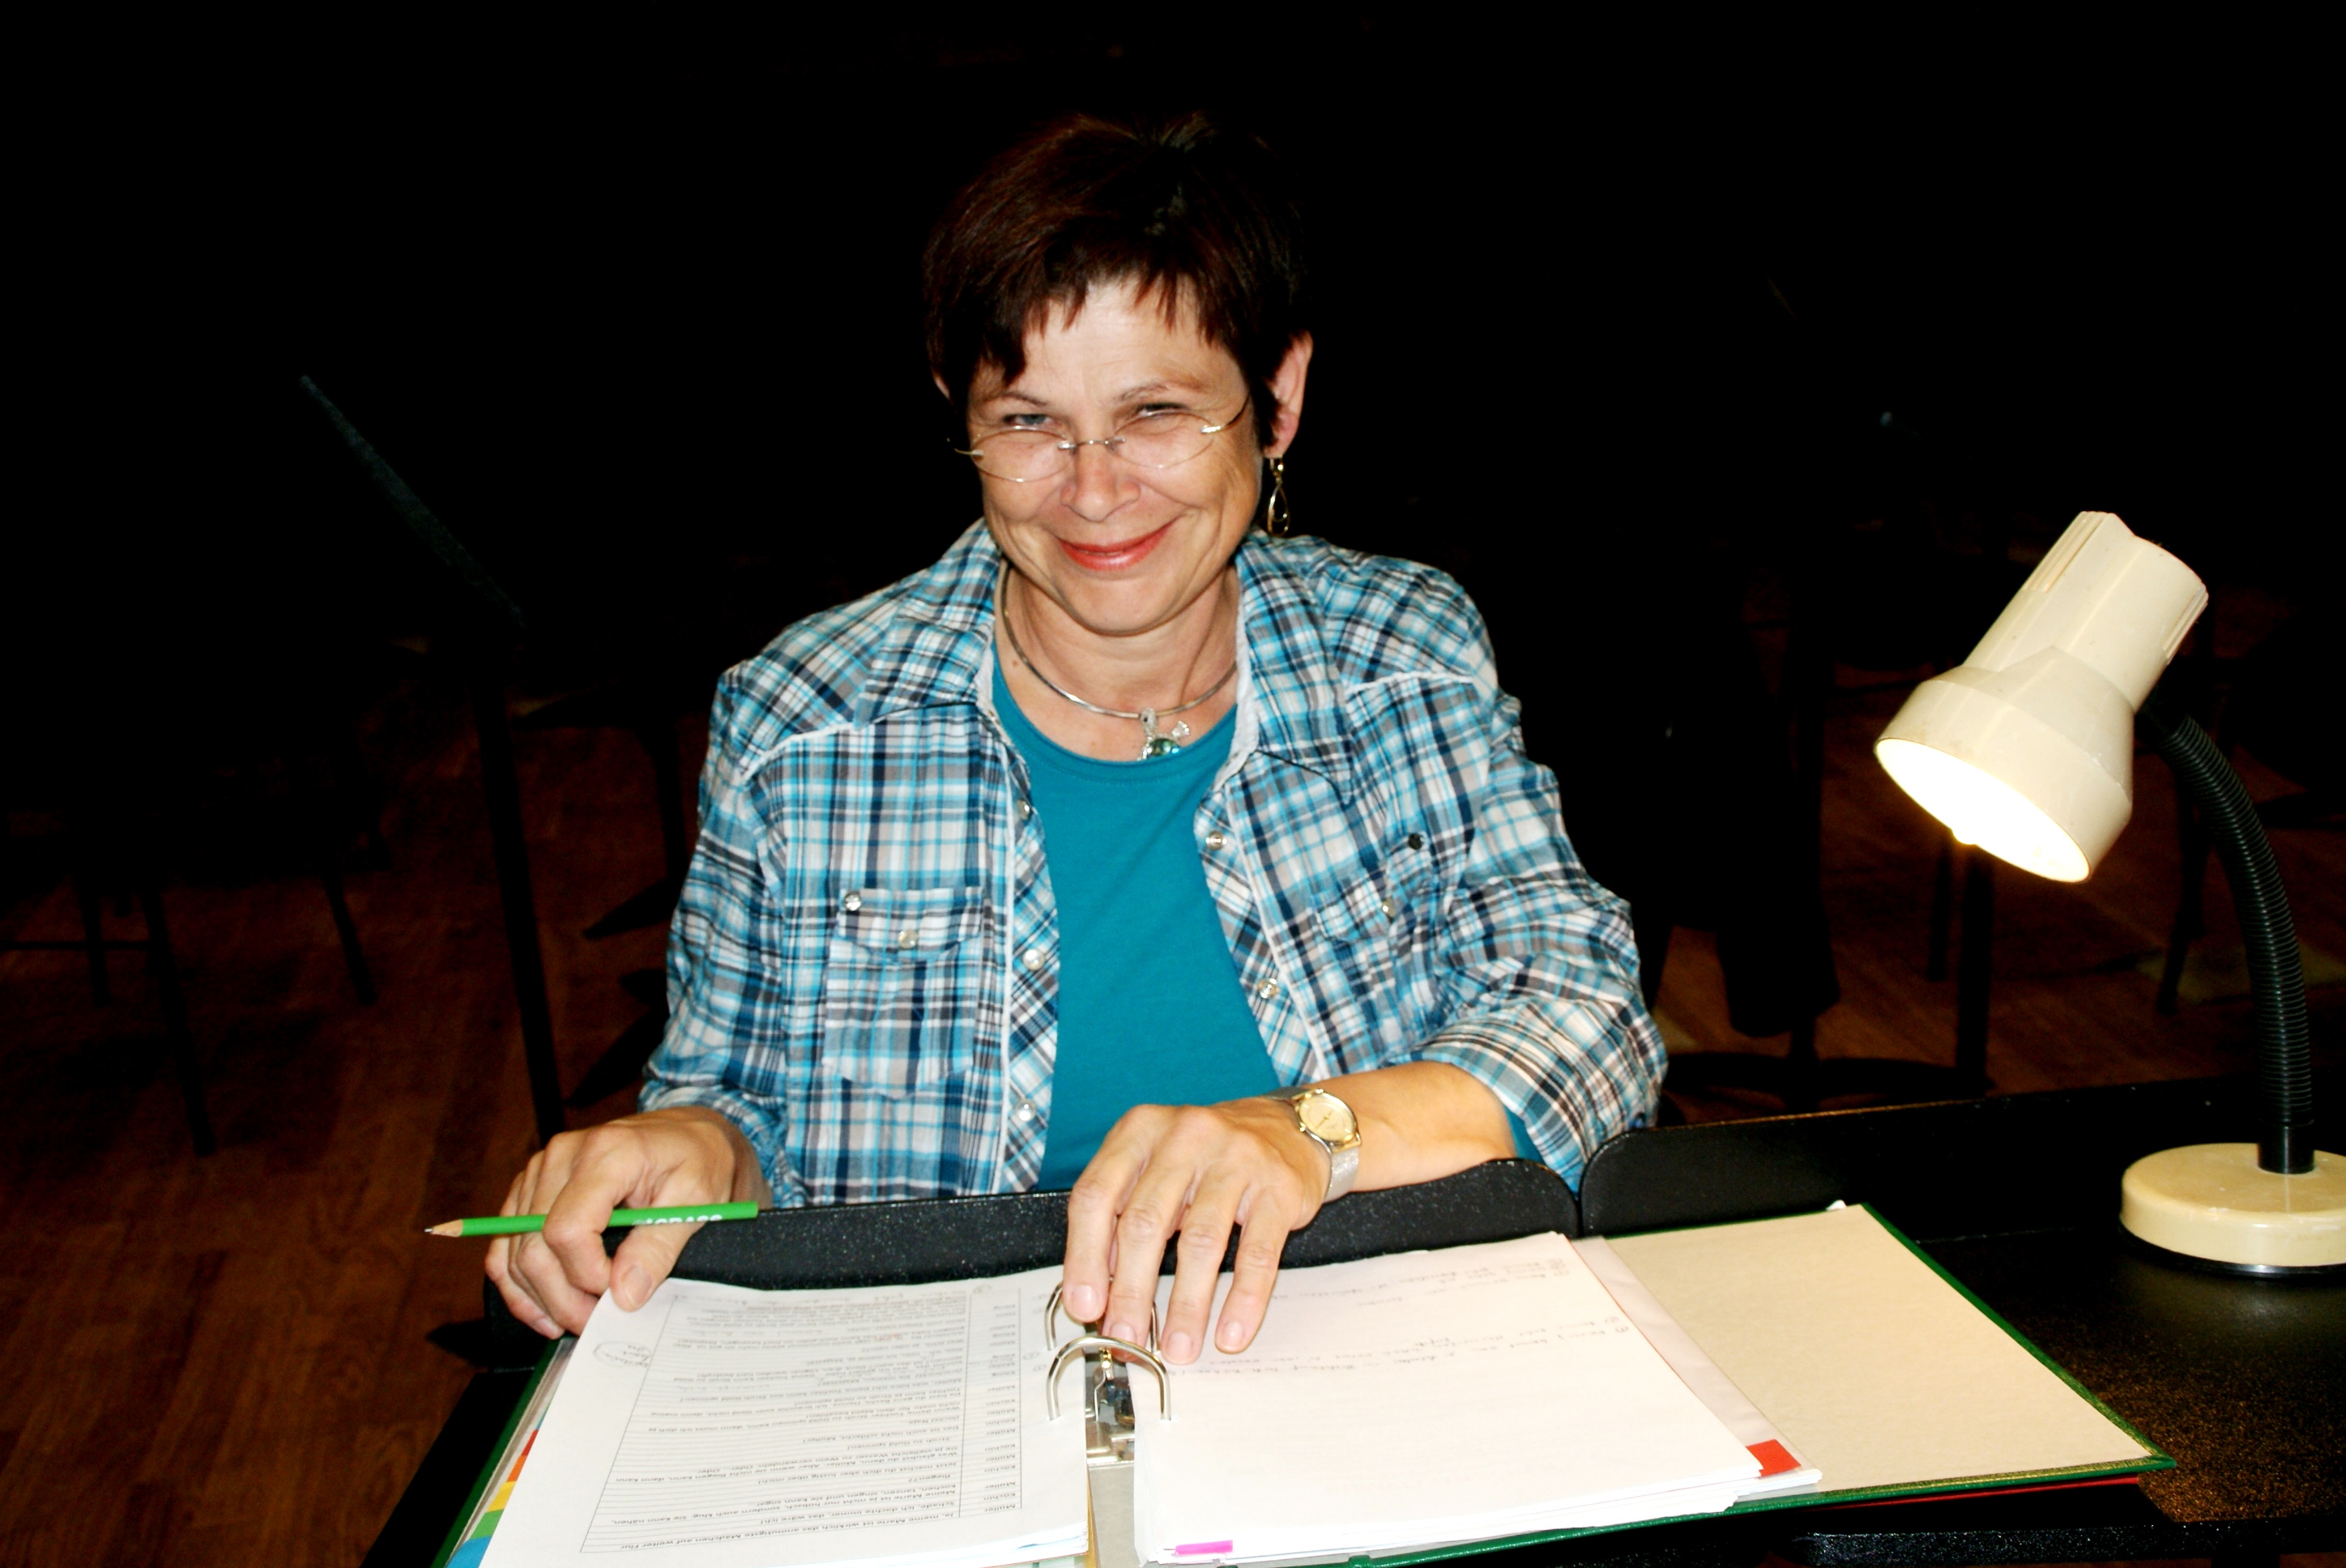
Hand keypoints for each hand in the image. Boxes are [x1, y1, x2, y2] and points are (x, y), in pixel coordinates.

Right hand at [485, 1106, 768, 1336]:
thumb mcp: (699, 1199)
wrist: (686, 1132)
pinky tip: (542, 1307)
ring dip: (538, 1296)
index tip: (618, 1294)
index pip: (569, 1230)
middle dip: (562, 1297)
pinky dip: (517, 1280)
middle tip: (595, 1322)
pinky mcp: (531, 1186)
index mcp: (607, 1152)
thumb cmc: (697, 1158)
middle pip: (535, 1245)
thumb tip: (625, 1293)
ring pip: (513, 1249)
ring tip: (573, 1321)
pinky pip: (506, 1241)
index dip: (587, 1276)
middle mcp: (563, 1156)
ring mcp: (541, 1169)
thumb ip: (659, 1246)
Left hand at [1062, 1097, 1327, 1364]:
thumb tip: (1098, 1284)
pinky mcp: (1278, 1187)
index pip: (1096, 1196)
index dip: (1084, 1256)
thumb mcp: (1153, 1168)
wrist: (1286, 1127)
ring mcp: (1235, 1158)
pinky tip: (1231, 1332)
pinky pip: (1257, 1253)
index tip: (1085, 1306)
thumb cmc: (1207, 1156)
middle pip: (1145, 1222)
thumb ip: (1121, 1213)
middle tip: (1126, 1336)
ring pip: (1200, 1242)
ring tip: (1177, 1346)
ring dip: (1186, 1306)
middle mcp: (1184, 1137)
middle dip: (1131, 1290)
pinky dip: (1243, 1300)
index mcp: (1139, 1131)